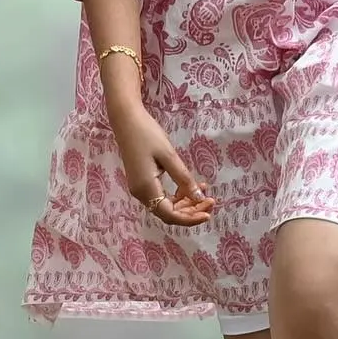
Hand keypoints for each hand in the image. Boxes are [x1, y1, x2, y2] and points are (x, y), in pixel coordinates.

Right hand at [109, 105, 213, 226]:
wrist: (126, 120)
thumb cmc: (147, 134)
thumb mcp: (169, 156)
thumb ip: (184, 179)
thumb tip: (199, 198)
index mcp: (146, 189)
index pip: (170, 215)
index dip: (190, 218)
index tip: (208, 214)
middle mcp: (141, 194)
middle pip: (168, 213)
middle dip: (191, 211)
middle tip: (211, 202)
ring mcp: (140, 188)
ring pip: (166, 206)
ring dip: (186, 203)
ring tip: (205, 193)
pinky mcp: (142, 181)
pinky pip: (162, 196)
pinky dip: (177, 194)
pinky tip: (191, 185)